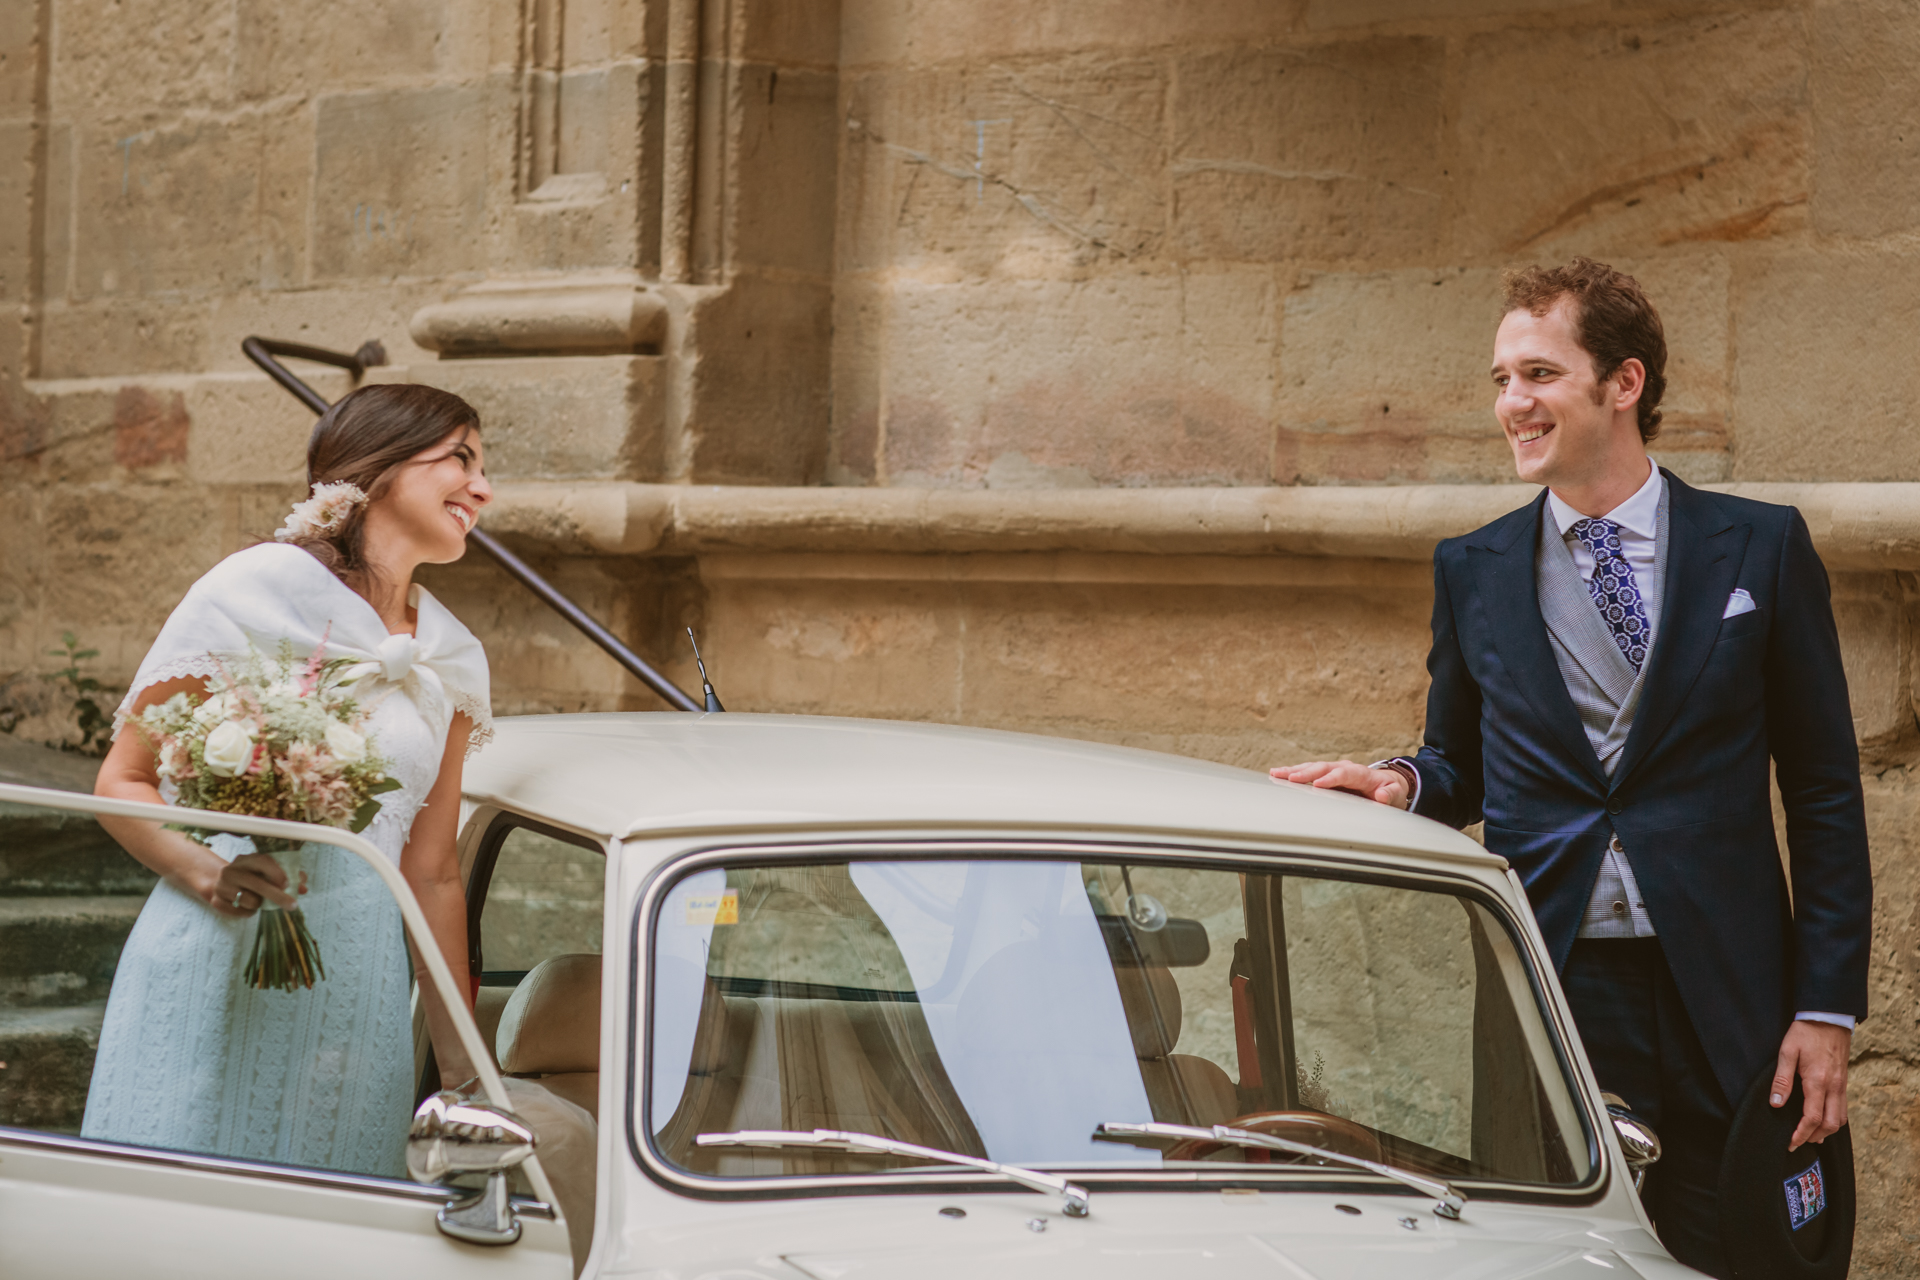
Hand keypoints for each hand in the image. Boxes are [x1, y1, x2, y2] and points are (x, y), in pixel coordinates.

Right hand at [202, 851, 299, 916]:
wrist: (218, 883)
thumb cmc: (249, 877)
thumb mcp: (264, 873)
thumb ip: (287, 877)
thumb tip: (304, 887)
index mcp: (245, 859)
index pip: (261, 861)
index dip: (275, 872)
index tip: (287, 883)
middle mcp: (231, 870)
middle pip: (257, 884)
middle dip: (277, 896)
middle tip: (293, 905)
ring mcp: (222, 886)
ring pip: (250, 900)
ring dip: (259, 904)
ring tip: (257, 899)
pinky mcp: (216, 901)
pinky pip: (240, 912)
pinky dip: (248, 912)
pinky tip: (246, 905)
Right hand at [1271, 760, 1408, 809]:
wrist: (1386, 784)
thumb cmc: (1389, 791)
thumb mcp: (1394, 795)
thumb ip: (1390, 795)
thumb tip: (1381, 795)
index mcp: (1361, 774)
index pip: (1344, 774)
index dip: (1331, 778)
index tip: (1318, 785)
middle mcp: (1344, 768)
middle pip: (1323, 767)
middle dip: (1306, 773)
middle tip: (1291, 778)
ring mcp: (1333, 770)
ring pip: (1312, 767)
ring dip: (1294, 770)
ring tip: (1276, 774)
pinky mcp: (1325, 775)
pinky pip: (1308, 771)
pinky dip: (1293, 773)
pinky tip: (1277, 775)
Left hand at [1771, 1019, 1850, 1149]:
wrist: (1829, 1018)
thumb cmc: (1805, 1033)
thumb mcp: (1787, 1052)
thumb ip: (1781, 1080)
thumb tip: (1776, 1104)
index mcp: (1818, 1082)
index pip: (1813, 1118)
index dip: (1802, 1134)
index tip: (1791, 1142)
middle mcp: (1834, 1087)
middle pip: (1830, 1124)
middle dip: (1814, 1136)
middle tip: (1798, 1142)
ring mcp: (1841, 1086)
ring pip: (1840, 1119)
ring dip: (1826, 1131)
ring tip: (1809, 1135)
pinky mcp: (1844, 1082)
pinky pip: (1843, 1108)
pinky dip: (1833, 1120)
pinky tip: (1822, 1120)